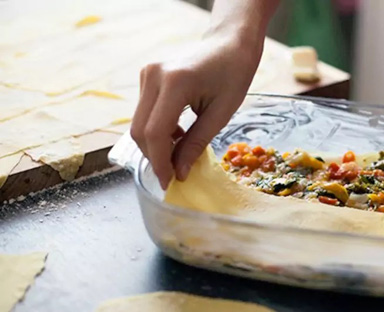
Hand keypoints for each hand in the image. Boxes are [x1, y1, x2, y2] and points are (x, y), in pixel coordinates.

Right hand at [131, 32, 261, 188]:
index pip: (155, 133)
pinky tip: (177, 135)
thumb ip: (196, 144)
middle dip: (155, 157)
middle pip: (140, 130)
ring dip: (156, 145)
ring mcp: (147, 74)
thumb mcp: (220, 114)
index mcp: (175, 83)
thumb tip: (179, 173)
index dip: (159, 162)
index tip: (169, 183)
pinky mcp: (147, 76)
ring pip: (139, 123)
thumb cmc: (232, 75)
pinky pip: (144, 113)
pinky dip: (157, 131)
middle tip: (174, 174)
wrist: (229, 44)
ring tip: (179, 154)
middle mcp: (153, 76)